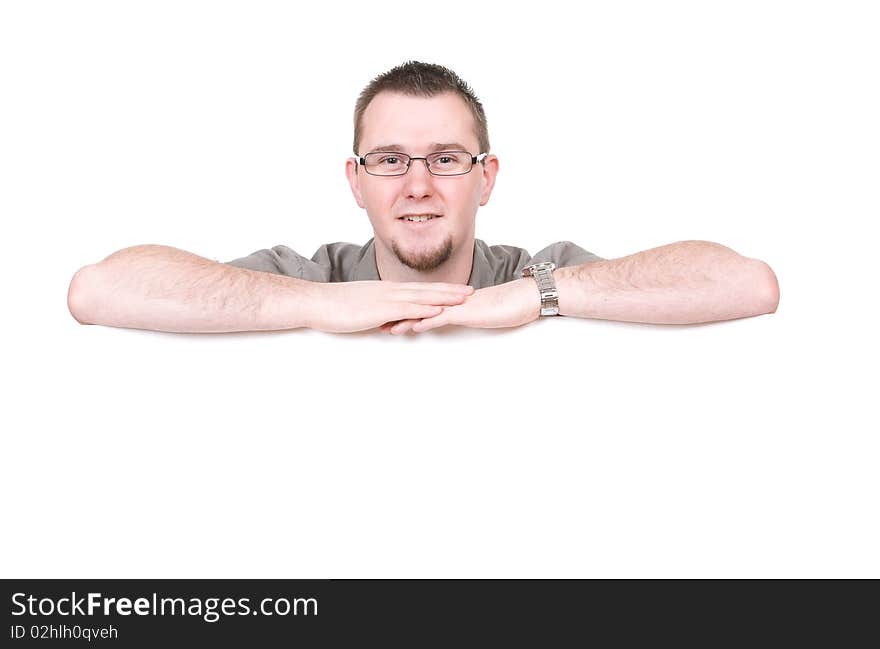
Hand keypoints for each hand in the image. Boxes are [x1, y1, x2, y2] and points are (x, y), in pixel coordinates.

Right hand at [310, 280, 474, 332]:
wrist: (318, 303)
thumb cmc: (336, 307)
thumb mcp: (363, 309)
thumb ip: (379, 314)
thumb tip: (390, 322)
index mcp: (386, 291)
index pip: (418, 289)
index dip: (439, 289)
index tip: (456, 290)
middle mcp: (389, 291)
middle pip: (425, 290)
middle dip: (449, 291)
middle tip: (470, 292)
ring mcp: (385, 299)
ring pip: (420, 297)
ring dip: (443, 298)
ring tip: (463, 299)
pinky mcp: (378, 310)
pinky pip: (405, 309)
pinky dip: (423, 309)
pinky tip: (437, 311)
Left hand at [381, 278, 539, 333]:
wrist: (524, 297)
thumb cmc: (506, 306)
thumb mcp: (479, 314)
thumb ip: (464, 315)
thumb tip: (453, 320)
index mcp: (451, 302)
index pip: (422, 305)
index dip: (402, 310)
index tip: (384, 316)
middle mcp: (450, 301)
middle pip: (417, 307)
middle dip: (395, 315)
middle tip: (374, 321)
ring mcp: (456, 306)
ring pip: (425, 312)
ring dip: (404, 320)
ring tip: (385, 328)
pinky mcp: (466, 312)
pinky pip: (443, 318)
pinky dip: (426, 322)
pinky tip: (413, 328)